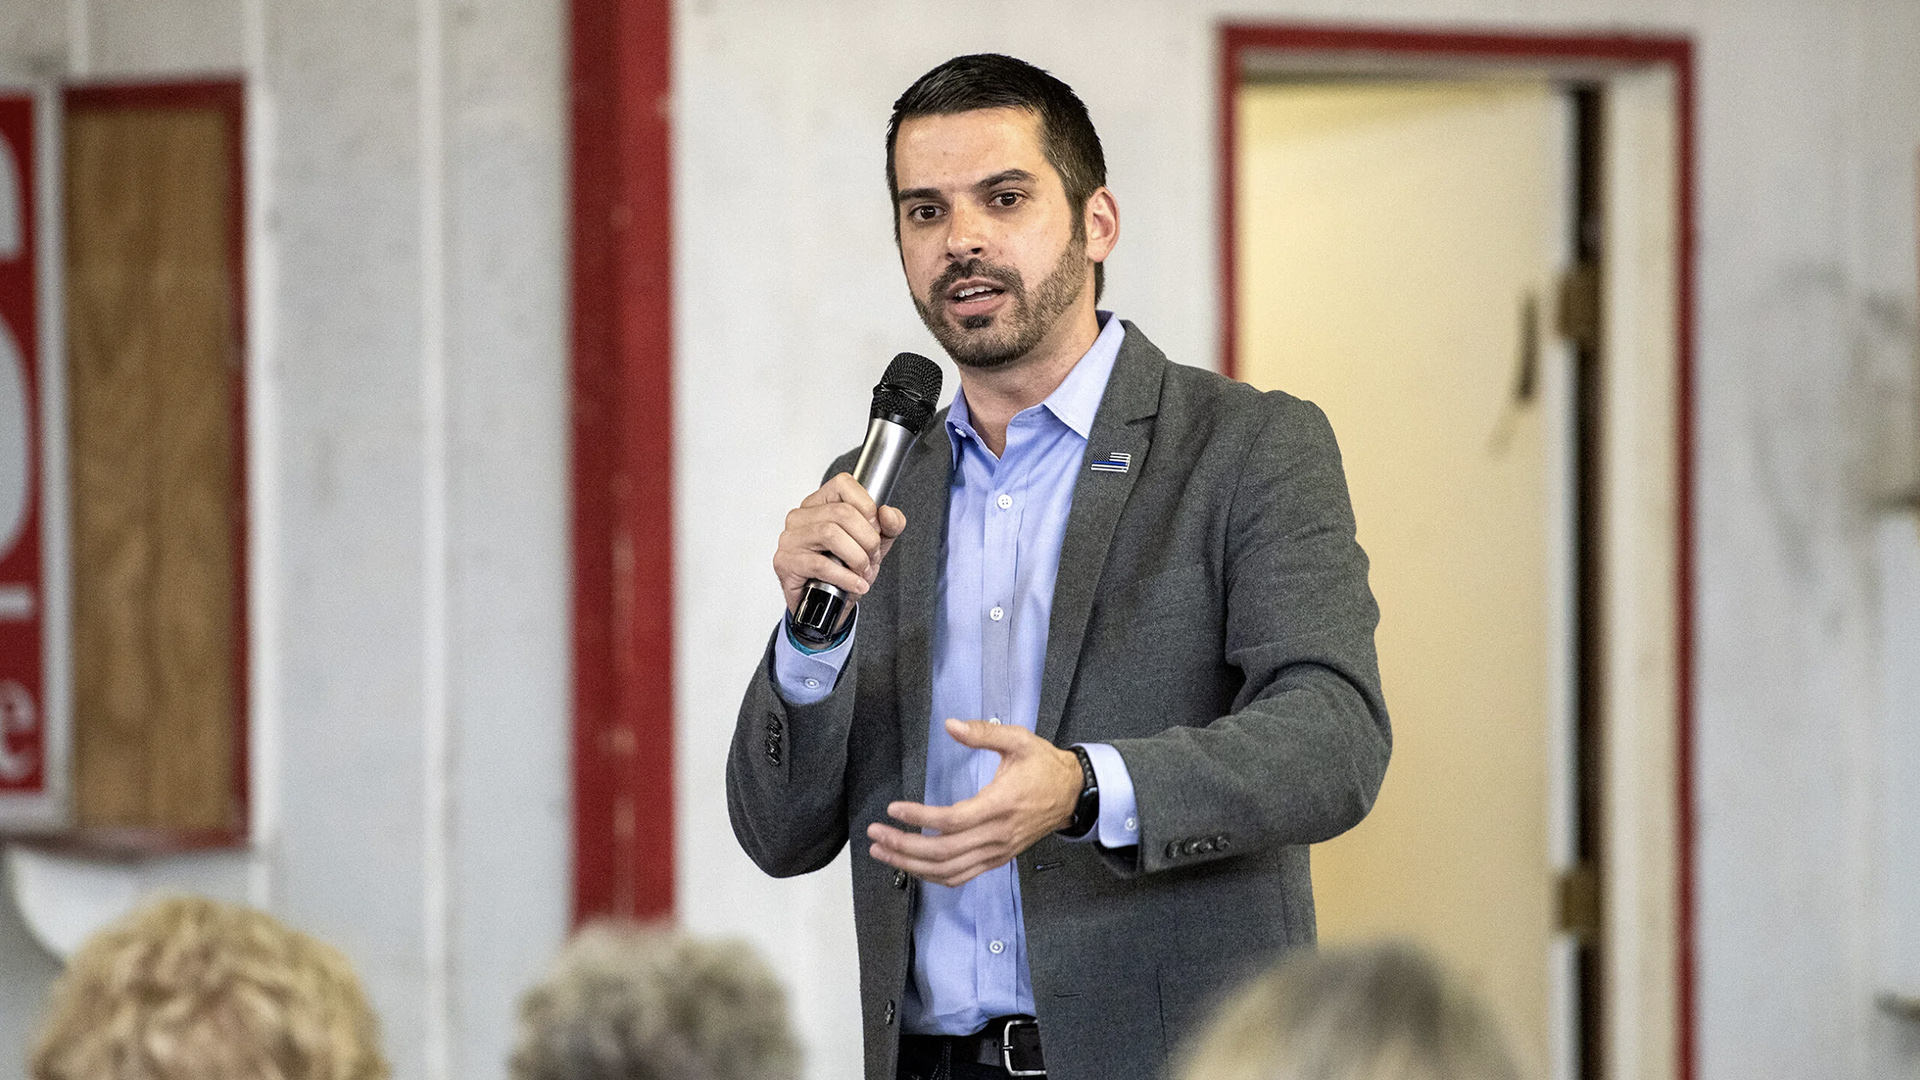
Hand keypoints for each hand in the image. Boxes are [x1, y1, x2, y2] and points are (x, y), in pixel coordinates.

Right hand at [773, 473, 907, 614]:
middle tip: (872, 557)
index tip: (875, 528)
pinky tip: (855, 584)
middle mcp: (801, 516)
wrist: (828, 604)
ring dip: (856, 557)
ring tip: (863, 571)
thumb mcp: (875, 544)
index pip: (844, 484)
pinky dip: (845, 577)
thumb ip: (890, 526)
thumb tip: (887, 513)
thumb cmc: (845, 569)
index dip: (867, 506)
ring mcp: (791, 538)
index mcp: (820, 502)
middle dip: (867, 539)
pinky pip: (820, 564)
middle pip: (842, 513)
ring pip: (830, 534)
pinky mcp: (786, 561)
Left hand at [867, 719, 1082, 886]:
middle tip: (876, 834)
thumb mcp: (1018, 739)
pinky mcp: (998, 859)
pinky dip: (933, 876)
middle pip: (944, 851)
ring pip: (949, 870)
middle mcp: (998, 834)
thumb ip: (983, 732)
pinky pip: (962, 876)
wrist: (1073, 794)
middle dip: (905, 846)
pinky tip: (913, 867)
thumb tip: (951, 725)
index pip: (952, 820)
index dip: (920, 817)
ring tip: (883, 852)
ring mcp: (998, 851)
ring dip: (912, 865)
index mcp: (1001, 804)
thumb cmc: (1044, 766)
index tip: (895, 809)